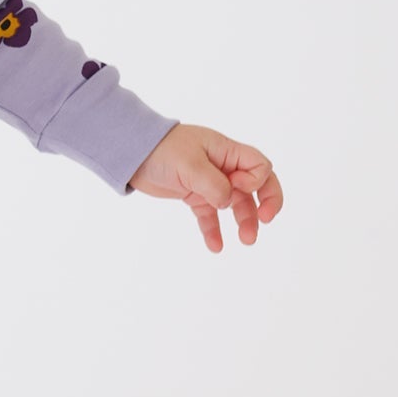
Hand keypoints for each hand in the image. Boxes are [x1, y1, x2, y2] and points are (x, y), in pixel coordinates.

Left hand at [128, 123, 280, 252]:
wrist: (132, 153)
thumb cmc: (161, 149)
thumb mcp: (189, 164)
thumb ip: (213, 183)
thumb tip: (227, 202)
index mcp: (227, 152)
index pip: (259, 166)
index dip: (257, 181)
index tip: (239, 187)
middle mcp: (223, 167)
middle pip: (255, 186)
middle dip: (264, 204)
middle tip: (265, 222)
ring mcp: (209, 182)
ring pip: (235, 204)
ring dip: (244, 221)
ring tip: (247, 241)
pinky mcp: (194, 195)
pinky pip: (210, 215)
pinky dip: (214, 230)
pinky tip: (216, 246)